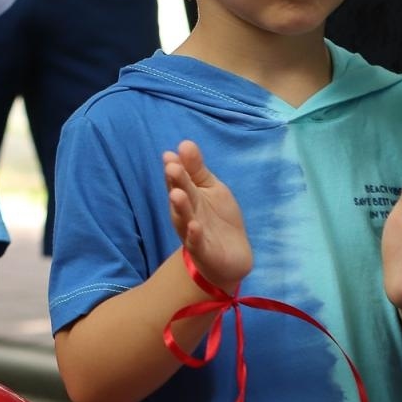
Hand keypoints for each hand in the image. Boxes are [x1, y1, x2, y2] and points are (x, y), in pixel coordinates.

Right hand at [164, 140, 251, 293]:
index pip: (179, 179)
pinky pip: (196, 243)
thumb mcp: (212, 189)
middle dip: (176, 182)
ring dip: (180, 208)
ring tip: (177, 194)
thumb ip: (198, 170)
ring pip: (183, 219)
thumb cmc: (217, 219)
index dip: (175, 168)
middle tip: (172, 167)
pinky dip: (194, 235)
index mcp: (189, 195)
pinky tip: (194, 226)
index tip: (170, 155)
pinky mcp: (203, 251)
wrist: (231, 257)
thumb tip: (184, 143)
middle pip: (180, 195)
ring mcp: (192, 232)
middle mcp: (186, 212)